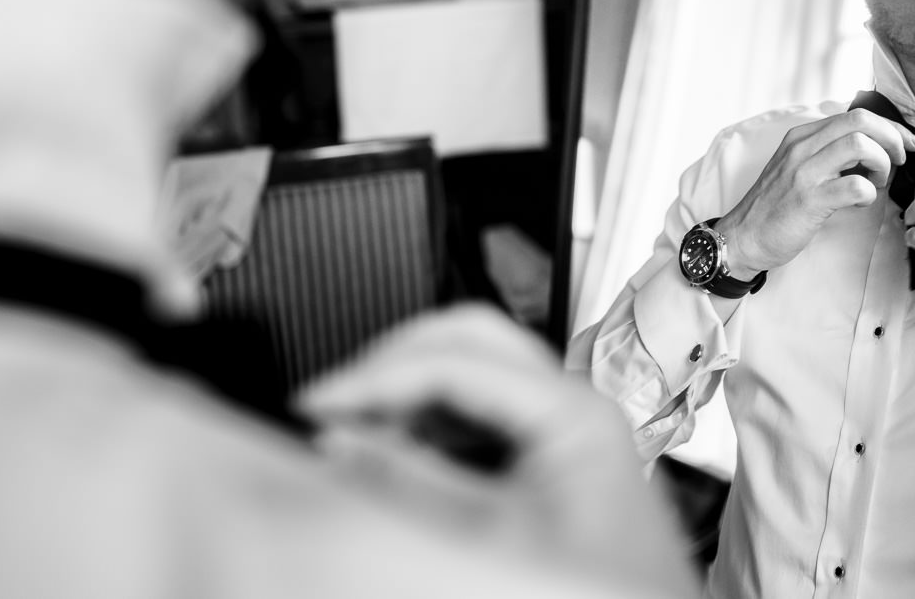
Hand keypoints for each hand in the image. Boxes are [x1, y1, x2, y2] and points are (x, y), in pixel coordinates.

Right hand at [295, 304, 697, 598]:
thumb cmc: (597, 596)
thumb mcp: (487, 539)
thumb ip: (410, 482)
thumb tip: (343, 439)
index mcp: (573, 410)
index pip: (453, 359)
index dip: (373, 377)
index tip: (316, 402)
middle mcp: (577, 405)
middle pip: (468, 341)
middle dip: (393, 365)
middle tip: (333, 402)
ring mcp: (569, 429)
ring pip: (473, 374)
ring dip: (410, 397)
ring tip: (356, 434)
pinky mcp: (556, 459)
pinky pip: (484, 417)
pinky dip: (433, 428)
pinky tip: (397, 456)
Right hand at [719, 108, 914, 276]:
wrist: (744, 237)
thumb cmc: (776, 206)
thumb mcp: (798, 167)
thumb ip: (828, 154)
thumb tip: (874, 149)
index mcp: (801, 137)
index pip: (855, 115)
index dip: (889, 127)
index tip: (905, 143)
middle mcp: (801, 148)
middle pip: (860, 121)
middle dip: (891, 138)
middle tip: (899, 160)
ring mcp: (804, 173)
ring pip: (860, 145)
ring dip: (882, 163)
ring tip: (878, 181)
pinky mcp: (809, 200)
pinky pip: (855, 185)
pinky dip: (869, 193)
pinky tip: (861, 201)